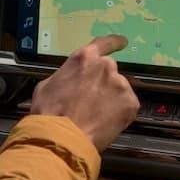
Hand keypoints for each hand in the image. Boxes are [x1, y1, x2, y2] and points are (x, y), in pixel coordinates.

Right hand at [30, 35, 139, 150]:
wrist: (62, 137)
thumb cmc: (49, 111)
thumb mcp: (48, 85)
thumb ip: (67, 76)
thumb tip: (72, 80)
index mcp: (85, 58)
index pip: (104, 44)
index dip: (114, 43)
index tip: (122, 42)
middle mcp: (106, 66)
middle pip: (109, 71)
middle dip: (103, 83)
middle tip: (92, 101)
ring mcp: (120, 84)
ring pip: (119, 89)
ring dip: (111, 98)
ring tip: (96, 116)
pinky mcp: (130, 103)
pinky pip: (126, 106)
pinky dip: (119, 113)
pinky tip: (105, 123)